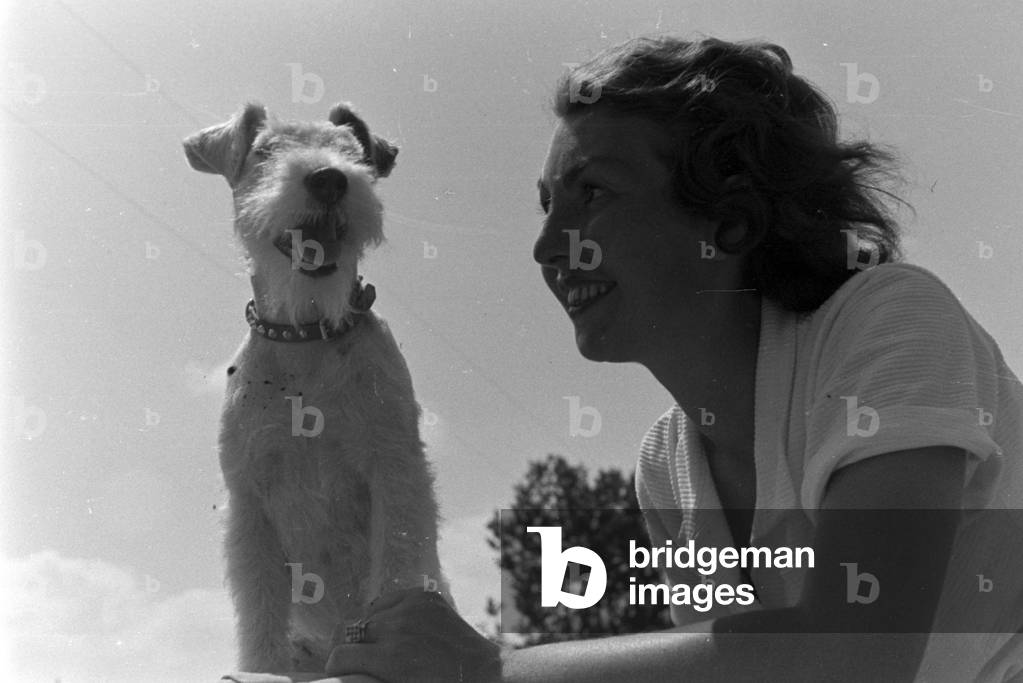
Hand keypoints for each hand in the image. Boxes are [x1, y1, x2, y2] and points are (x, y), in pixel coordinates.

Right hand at [325, 588, 502, 682]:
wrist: (482, 671)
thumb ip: (372, 680)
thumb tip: (351, 675)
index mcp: (389, 658)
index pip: (339, 656)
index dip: (336, 667)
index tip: (340, 672)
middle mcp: (396, 628)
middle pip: (350, 632)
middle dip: (351, 647)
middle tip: (359, 658)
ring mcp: (410, 607)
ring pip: (368, 614)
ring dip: (370, 630)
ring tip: (381, 643)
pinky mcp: (422, 596)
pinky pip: (389, 600)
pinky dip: (387, 613)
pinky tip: (397, 626)